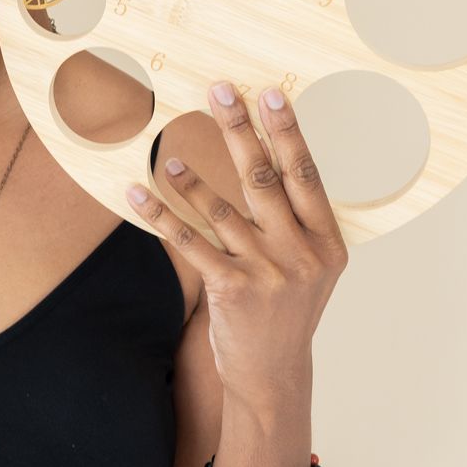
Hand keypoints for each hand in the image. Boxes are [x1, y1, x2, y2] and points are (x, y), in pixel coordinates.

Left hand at [125, 78, 348, 410]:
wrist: (273, 375)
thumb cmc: (288, 313)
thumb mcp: (311, 269)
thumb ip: (297, 223)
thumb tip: (267, 160)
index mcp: (328, 242)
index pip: (306, 174)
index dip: (287, 131)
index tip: (271, 95)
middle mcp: (302, 253)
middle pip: (266, 178)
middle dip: (241, 130)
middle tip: (221, 91)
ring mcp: (268, 272)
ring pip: (222, 209)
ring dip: (191, 179)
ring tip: (168, 154)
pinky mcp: (231, 290)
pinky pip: (190, 242)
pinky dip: (161, 214)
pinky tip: (139, 194)